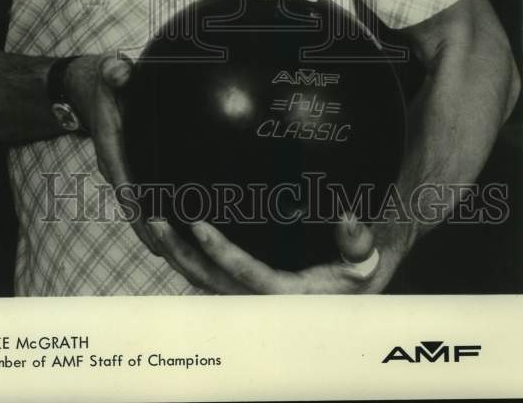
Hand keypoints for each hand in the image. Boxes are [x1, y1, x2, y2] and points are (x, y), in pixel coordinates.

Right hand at [63, 55, 164, 257]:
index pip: (124, 180)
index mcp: (110, 145)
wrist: (87, 86)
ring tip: (181, 254)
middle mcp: (115, 163)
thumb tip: (120, 71)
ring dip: (155, 229)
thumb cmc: (103, 78)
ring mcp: (122, 168)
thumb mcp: (107, 70)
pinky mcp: (131, 168)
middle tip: (175, 255)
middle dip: (150, 230)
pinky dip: (157, 214)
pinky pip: (143, 196)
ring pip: (138, 205)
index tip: (154, 229)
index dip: (138, 206)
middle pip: (132, 204)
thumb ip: (114, 71)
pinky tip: (180, 228)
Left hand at [179, 213, 400, 293]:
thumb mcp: (367, 259)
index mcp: (291, 296)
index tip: (198, 225)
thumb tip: (346, 218)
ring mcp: (251, 298)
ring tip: (154, 224)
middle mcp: (265, 303)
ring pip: (204, 282)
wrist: (360, 286)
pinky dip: (188, 260)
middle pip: (212, 282)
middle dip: (181, 254)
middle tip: (157, 221)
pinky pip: (209, 278)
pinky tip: (172, 238)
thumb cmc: (362, 271)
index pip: (247, 274)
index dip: (220, 251)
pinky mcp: (246, 288)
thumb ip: (358, 242)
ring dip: (177, 256)